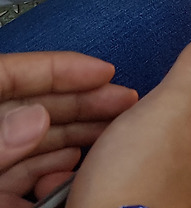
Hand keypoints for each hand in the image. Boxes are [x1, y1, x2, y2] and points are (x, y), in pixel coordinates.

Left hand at [0, 53, 138, 207]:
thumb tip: (34, 118)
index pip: (7, 75)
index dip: (58, 68)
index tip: (104, 70)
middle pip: (30, 108)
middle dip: (80, 101)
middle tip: (125, 98)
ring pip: (34, 142)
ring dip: (76, 133)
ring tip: (114, 128)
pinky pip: (26, 177)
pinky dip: (55, 169)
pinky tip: (78, 163)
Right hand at [66, 30, 190, 207]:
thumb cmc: (138, 182)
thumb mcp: (171, 108)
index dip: (158, 103)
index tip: (132, 106)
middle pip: (161, 143)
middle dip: (130, 137)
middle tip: (101, 140)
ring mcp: (168, 205)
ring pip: (136, 173)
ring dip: (110, 165)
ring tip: (86, 167)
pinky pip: (117, 198)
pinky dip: (99, 192)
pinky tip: (82, 192)